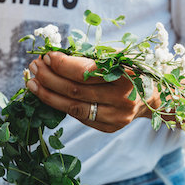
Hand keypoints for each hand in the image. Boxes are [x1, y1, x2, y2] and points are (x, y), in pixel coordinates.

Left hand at [26, 51, 152, 132]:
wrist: (152, 96)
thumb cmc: (129, 70)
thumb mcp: (117, 57)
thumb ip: (89, 58)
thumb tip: (53, 57)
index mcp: (125, 75)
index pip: (85, 72)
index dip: (62, 64)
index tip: (46, 56)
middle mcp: (122, 99)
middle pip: (75, 91)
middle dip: (49, 78)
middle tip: (34, 68)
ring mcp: (116, 117)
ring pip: (73, 108)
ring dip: (48, 94)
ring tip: (32, 83)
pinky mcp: (109, 128)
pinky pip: (79, 117)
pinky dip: (61, 105)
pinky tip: (48, 95)